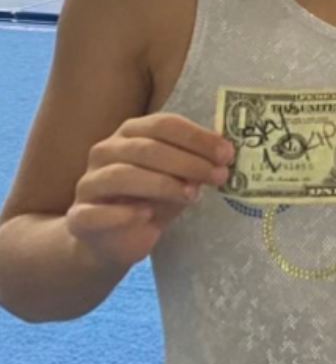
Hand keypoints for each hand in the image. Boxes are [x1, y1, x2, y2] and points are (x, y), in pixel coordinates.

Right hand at [67, 114, 232, 270]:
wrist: (113, 239)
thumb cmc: (151, 200)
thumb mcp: (178, 178)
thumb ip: (196, 164)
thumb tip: (227, 153)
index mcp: (131, 133)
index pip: (165, 124)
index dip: (198, 138)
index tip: (227, 154)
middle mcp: (106, 151)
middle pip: (148, 148)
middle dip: (189, 162)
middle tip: (219, 176)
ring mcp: (89, 183)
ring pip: (123, 175)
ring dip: (163, 184)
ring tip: (193, 196)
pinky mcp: (79, 216)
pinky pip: (97, 212)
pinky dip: (123, 213)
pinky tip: (146, 216)